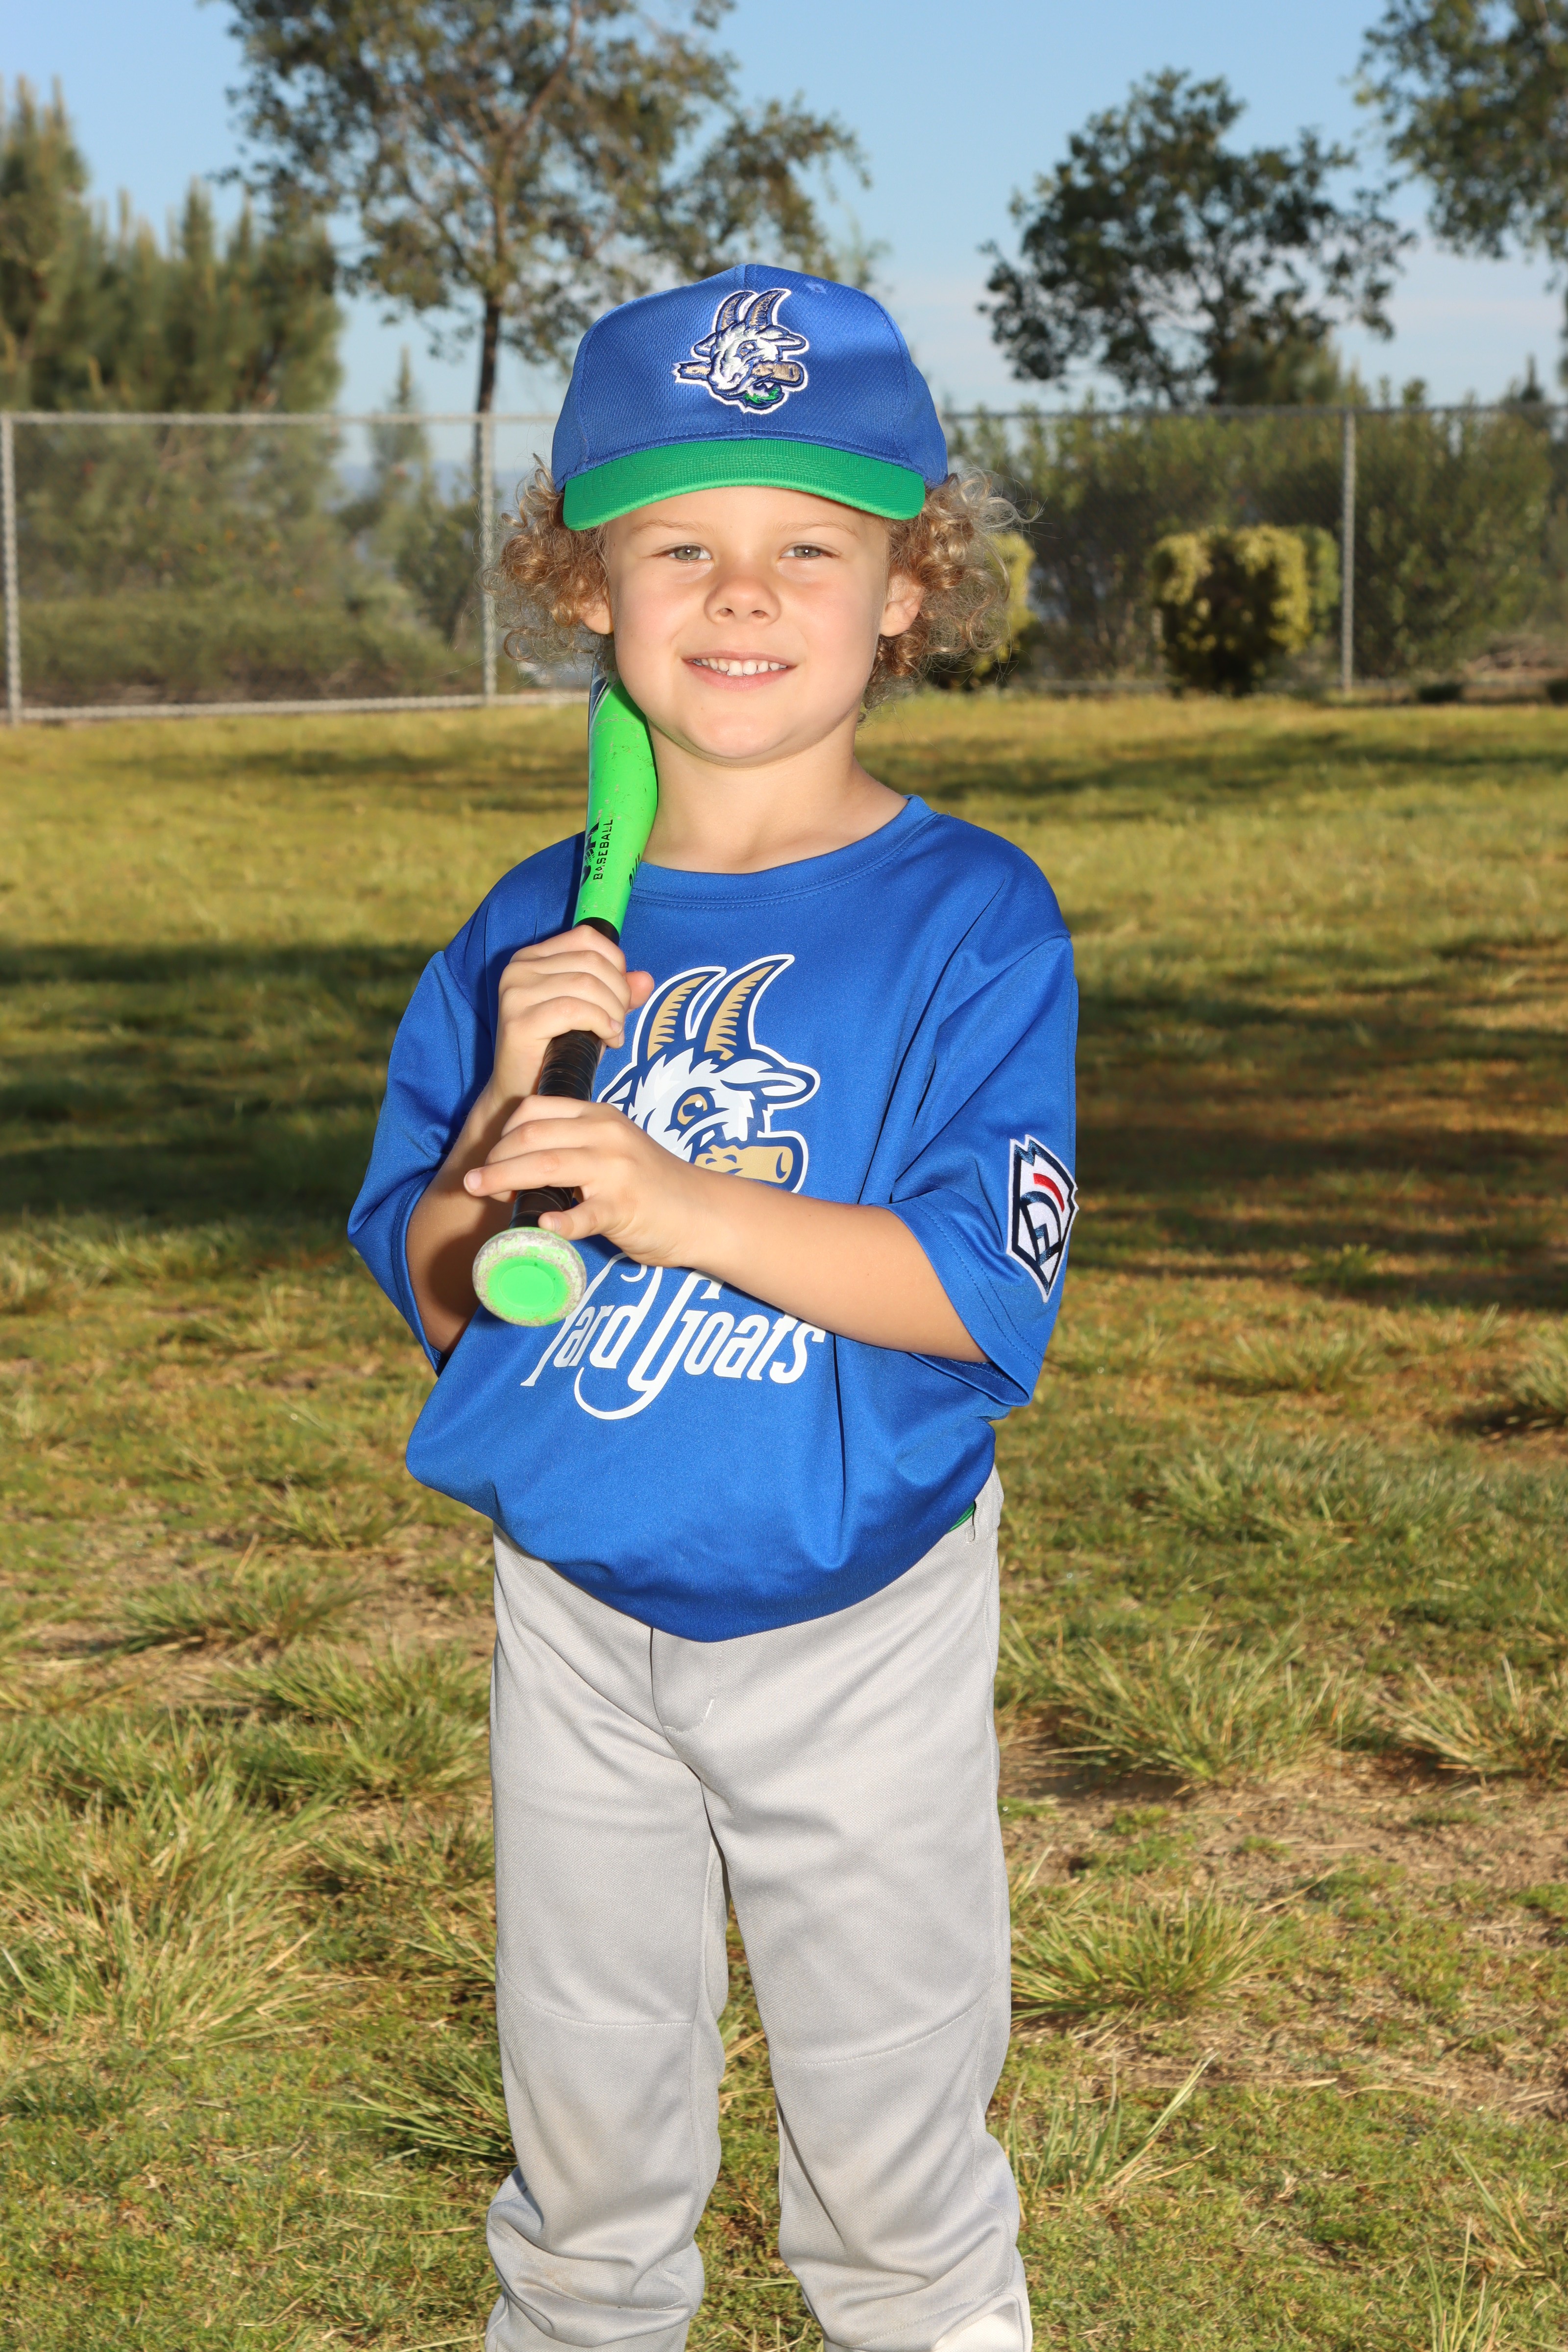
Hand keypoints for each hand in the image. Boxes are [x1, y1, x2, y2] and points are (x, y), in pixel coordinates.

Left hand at [462, 1095, 709, 1265]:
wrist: (702, 1211)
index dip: (502, 1133)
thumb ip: (576, 1144)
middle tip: (475, 1183)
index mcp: (598, 1117)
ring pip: (545, 1166)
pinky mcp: (624, 1207)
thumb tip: (521, 1157)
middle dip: (493, 1159)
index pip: (535, 1110)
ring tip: (482, 1196)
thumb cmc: (651, 1183)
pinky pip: (584, 1214)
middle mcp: (604, 1135)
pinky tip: (541, 1228)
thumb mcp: (613, 1147)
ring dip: (504, 1180)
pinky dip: (559, 1222)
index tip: (491, 1159)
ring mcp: (615, 1170)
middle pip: (531, 1136)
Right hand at [488, 926, 653, 1108]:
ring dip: (612, 1011)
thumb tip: (645, 980)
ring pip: (586, 984)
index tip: (620, 995)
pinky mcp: (519, 1022)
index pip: (586, 938)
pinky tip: (608, 1040)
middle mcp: (519, 969)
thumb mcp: (593, 1014)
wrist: (522, 1092)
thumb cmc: (557, 1050)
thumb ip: (617, 993)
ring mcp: (515, 994)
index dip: (616, 964)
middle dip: (619, 993)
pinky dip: (600, 1023)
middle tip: (620, 1022)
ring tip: (614, 1035)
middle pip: (591, 961)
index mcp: (532, 957)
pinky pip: (574, 1010)